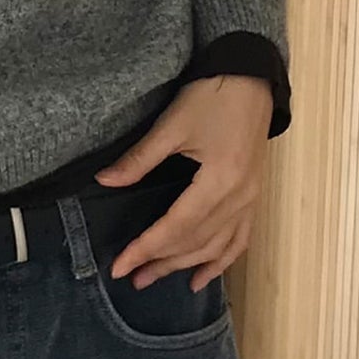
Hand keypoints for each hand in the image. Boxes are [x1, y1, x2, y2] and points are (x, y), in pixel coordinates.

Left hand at [91, 74, 272, 288]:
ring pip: (216, 246)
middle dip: (161, 262)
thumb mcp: (172, 125)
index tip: (120, 266)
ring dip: (185, 266)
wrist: (252, 79)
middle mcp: (239, 197)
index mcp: (219, 180)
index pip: (176, 227)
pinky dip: (221, 262)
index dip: (146, 249)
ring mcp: (250, 199)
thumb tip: (105, 181)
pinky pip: (239, 239)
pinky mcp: (253, 196)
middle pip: (195, 242)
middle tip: (131, 278)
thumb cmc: (213, 96)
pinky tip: (201, 279)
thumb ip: (139, 159)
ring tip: (154, 278)